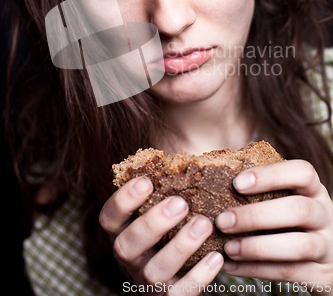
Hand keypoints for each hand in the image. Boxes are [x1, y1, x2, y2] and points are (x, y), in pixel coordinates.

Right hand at [99, 176, 223, 293]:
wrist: (183, 274)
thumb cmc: (174, 227)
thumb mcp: (164, 207)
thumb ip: (168, 188)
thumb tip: (194, 159)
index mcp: (124, 231)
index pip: (109, 218)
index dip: (123, 200)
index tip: (146, 181)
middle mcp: (131, 257)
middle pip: (127, 245)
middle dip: (152, 223)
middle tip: (180, 203)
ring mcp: (149, 281)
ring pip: (155, 271)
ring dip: (180, 246)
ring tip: (204, 224)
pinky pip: (181, 294)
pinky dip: (199, 276)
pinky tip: (217, 256)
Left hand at [215, 159, 332, 293]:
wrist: (324, 258)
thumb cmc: (290, 219)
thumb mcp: (285, 198)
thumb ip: (260, 186)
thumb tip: (213, 169)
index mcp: (313, 189)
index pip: (302, 172)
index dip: (270, 175)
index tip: (237, 183)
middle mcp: (324, 214)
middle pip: (298, 210)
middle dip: (256, 216)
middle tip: (223, 221)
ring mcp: (327, 246)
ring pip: (299, 245)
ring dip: (258, 247)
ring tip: (228, 248)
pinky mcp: (322, 275)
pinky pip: (290, 273)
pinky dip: (258, 270)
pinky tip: (232, 266)